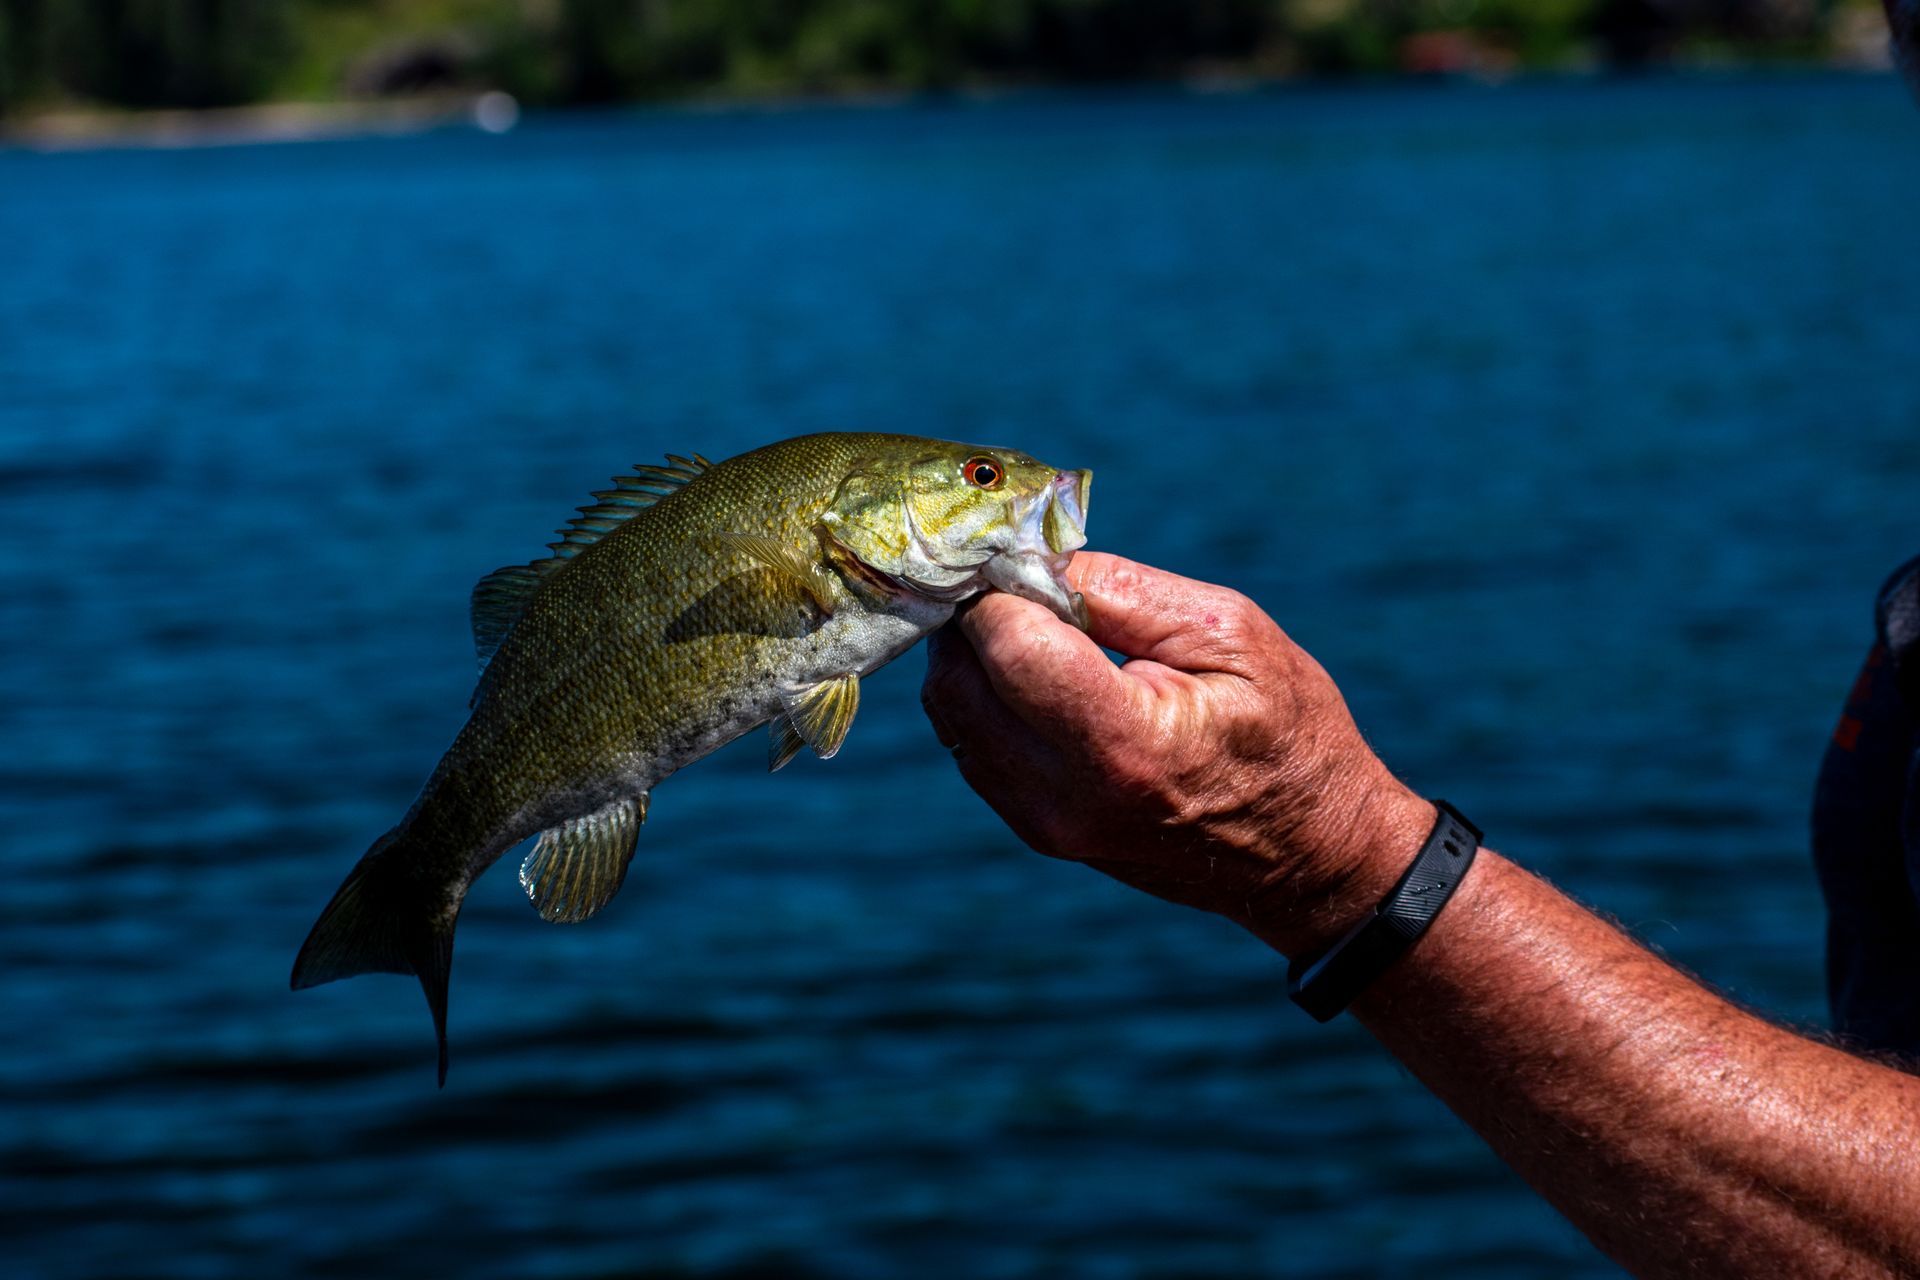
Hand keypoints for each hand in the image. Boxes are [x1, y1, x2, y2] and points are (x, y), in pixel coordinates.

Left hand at [921, 552, 1434, 956]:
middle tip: (1029, 578)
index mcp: (1122, 743)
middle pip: (956, 677)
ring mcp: (1042, 822)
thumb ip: (1121, 591)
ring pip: (950, 711)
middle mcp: (1064, 794)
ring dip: (977, 653)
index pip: (1006, 642)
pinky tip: (1043, 670)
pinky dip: (987, 693)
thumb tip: (1030, 561)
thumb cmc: (1287, 733)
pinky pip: (971, 742)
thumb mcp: (1228, 633)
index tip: (1029, 551)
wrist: (1307, 855)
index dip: (1004, 583)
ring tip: (1044, 624)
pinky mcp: (1034, 829)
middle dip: (978, 612)